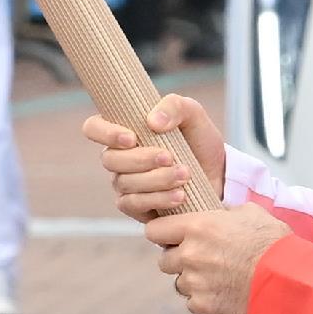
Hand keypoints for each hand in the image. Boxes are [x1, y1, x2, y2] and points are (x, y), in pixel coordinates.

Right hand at [83, 90, 226, 220]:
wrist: (219, 174)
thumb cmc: (200, 141)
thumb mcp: (194, 115)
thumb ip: (175, 106)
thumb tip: (152, 122)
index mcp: (125, 131)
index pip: (94, 128)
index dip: (105, 133)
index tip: (132, 138)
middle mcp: (119, 158)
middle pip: (110, 160)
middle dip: (141, 159)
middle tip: (170, 157)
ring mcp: (125, 184)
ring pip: (124, 183)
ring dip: (156, 179)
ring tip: (184, 175)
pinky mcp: (136, 207)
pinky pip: (134, 204)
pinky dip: (159, 199)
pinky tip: (180, 195)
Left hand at [148, 203, 289, 313]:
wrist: (288, 279)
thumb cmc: (273, 244)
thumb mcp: (250, 213)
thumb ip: (224, 213)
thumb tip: (217, 213)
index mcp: (197, 227)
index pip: (154, 230)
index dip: (162, 233)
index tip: (169, 236)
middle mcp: (190, 255)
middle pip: (164, 260)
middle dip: (179, 259)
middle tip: (201, 258)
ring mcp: (194, 282)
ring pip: (179, 282)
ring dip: (193, 280)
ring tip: (219, 277)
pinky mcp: (203, 305)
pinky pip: (193, 302)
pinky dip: (205, 299)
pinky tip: (225, 291)